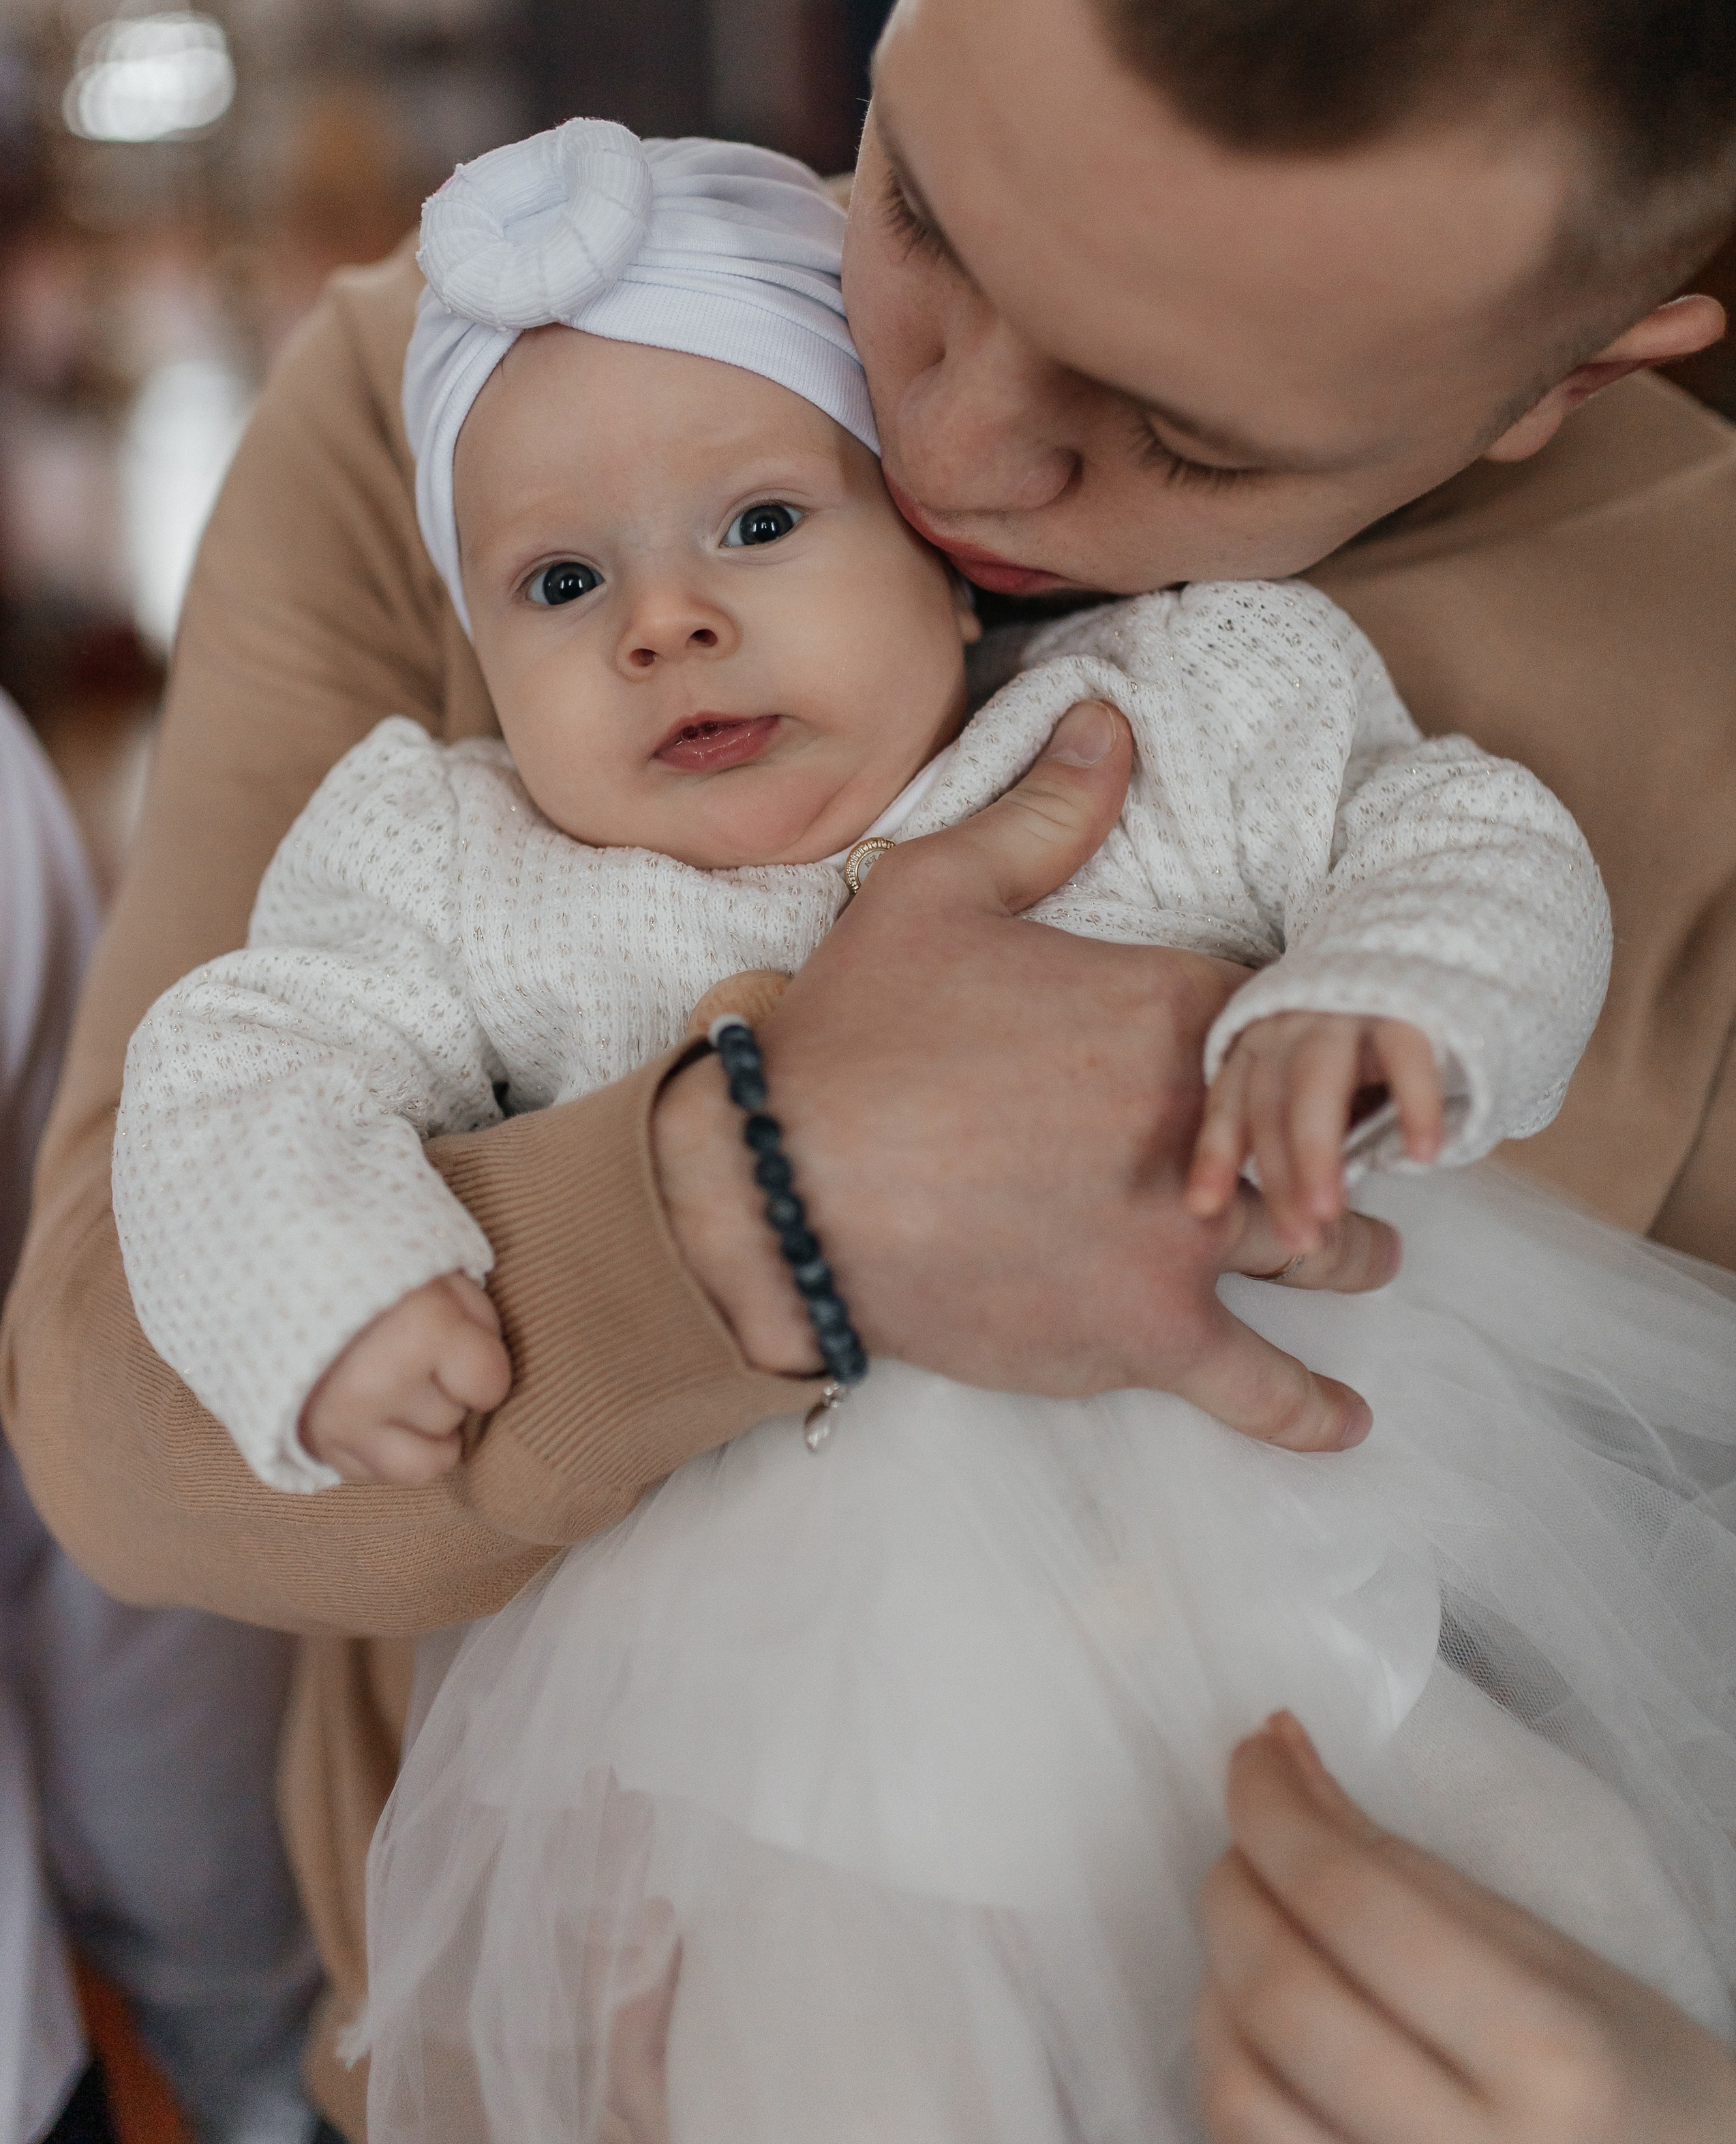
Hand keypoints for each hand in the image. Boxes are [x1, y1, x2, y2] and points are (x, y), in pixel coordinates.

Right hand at [299, 1271, 511, 1483]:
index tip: (460, 1346)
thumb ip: (477, 1320)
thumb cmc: (376, 1268)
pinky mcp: (315, 1445)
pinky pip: (378, 1477)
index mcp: (420, 1328)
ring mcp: (342, 1421)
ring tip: (401, 1393)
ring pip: (422, 1463)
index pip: (489, 1385)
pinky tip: (378, 1417)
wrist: (282, 1272)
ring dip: (421, 1433)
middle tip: (411, 1354)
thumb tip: (490, 1381)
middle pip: (451, 1418)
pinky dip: (386, 1453)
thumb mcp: (440, 1272)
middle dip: (442, 1391)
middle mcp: (378, 1384)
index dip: (482, 1366)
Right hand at [655, 702, 1398, 1453]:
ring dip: (1351, 1251)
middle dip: (1341, 1140)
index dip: (1294, 1035)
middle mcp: (1201, 1125)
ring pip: (1321, 1252)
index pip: (1284, 1017)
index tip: (1292, 1051)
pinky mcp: (1142, 1334)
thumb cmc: (852, 1037)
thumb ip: (1044, 813)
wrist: (776, 1189)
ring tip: (1368, 1258)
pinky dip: (1307, 1408)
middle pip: (1324, 1135)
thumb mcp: (934, 890)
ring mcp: (1181, 1239)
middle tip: (1350, 1150)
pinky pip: (1258, 1386)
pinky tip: (1344, 1424)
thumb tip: (1109, 719)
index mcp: (1166, 1009)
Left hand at [1196, 1713, 1735, 2143]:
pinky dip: (1234, 2086)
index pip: (1357, 1905)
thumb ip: (1407, 1869)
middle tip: (1244, 1842)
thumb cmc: (1636, 2089)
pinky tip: (1262, 2039)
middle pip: (1283, 1999)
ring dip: (1215, 1992)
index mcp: (1552, 2059)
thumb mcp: (1557, 1964)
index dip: (1275, 1812)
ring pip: (1240, 2097)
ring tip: (1252, 1942)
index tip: (1252, 1756)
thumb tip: (1281, 1756)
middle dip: (1233, 1889)